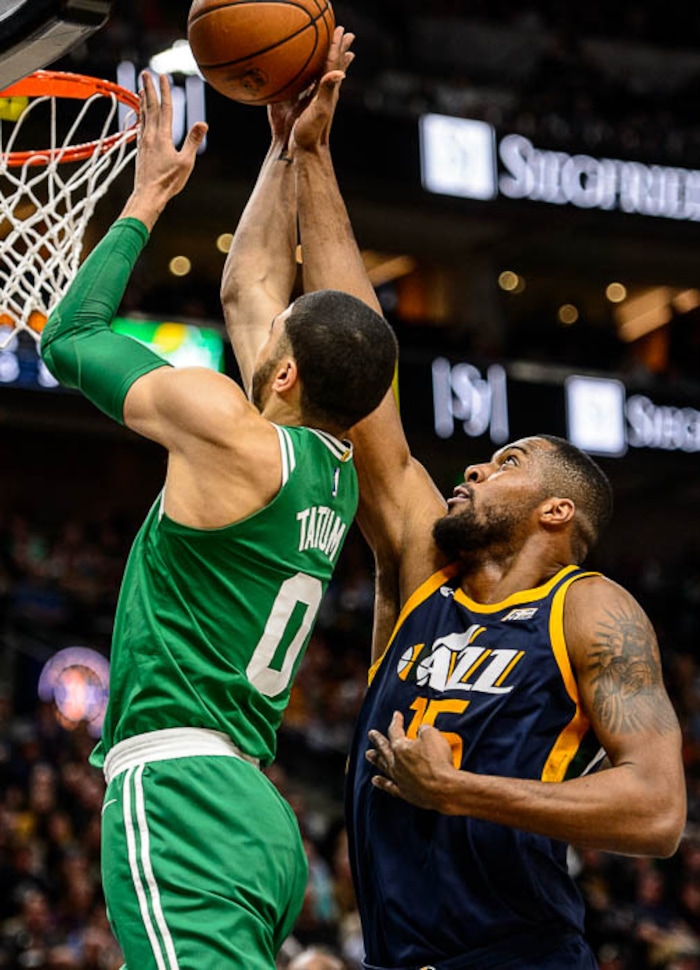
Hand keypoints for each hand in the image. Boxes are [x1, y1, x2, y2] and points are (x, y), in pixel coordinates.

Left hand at [127, 73, 207, 222]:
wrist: (148, 195)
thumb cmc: (168, 182)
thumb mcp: (185, 162)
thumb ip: (193, 141)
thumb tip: (203, 124)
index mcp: (162, 136)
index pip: (165, 108)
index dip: (164, 91)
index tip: (163, 76)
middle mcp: (151, 135)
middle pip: (150, 107)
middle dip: (149, 88)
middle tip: (146, 73)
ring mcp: (144, 142)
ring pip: (143, 115)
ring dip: (144, 100)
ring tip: (142, 88)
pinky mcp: (141, 149)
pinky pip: (141, 126)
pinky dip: (141, 116)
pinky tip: (141, 115)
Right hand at [290, 26, 354, 151]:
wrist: (302, 151)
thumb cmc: (311, 133)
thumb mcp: (319, 110)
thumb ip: (327, 90)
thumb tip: (340, 73)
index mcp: (326, 90)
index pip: (333, 62)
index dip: (336, 45)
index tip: (341, 30)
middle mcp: (321, 92)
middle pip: (332, 65)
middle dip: (338, 49)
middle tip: (346, 35)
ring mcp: (311, 99)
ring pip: (321, 74)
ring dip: (329, 61)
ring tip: (336, 51)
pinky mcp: (300, 106)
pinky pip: (306, 84)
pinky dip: (311, 76)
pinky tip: (308, 75)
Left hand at [366, 711, 456, 810]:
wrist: (445, 789)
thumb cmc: (438, 762)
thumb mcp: (432, 735)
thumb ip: (423, 729)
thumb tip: (421, 730)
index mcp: (401, 747)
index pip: (395, 731)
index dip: (396, 722)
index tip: (396, 715)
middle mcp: (396, 763)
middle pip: (384, 749)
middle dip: (378, 740)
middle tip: (371, 734)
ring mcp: (399, 779)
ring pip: (384, 767)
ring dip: (376, 759)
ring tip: (369, 755)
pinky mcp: (405, 793)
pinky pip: (389, 787)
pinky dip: (382, 783)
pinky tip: (375, 780)